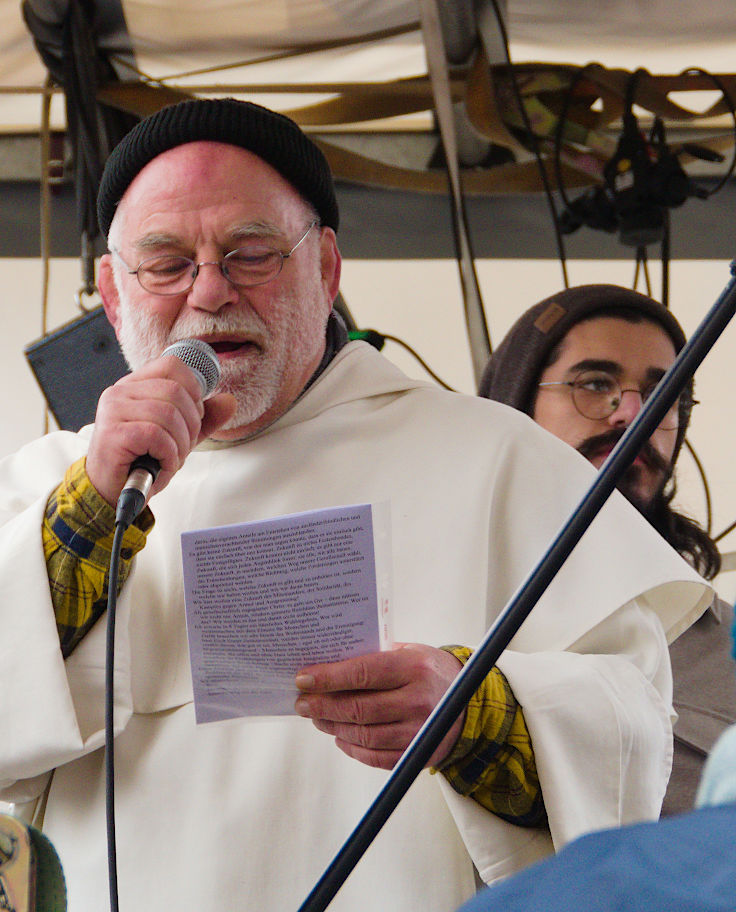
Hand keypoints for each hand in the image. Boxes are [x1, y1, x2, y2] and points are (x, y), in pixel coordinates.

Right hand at [86, 354, 235, 505]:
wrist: (113, 493)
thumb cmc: (143, 460)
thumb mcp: (179, 435)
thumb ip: (204, 418)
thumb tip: (230, 401)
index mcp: (135, 385)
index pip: (173, 366)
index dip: (193, 390)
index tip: (192, 417)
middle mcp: (120, 392)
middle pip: (176, 391)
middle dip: (191, 424)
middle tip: (181, 447)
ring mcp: (113, 411)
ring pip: (169, 414)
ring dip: (181, 444)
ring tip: (170, 459)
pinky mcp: (112, 433)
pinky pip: (157, 435)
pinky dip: (168, 455)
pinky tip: (160, 465)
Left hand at [294, 643, 464, 769]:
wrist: (468, 700)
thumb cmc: (428, 670)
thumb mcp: (407, 651)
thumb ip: (373, 656)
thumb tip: (326, 664)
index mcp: (414, 668)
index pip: (362, 673)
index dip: (328, 678)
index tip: (303, 679)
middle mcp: (419, 700)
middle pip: (359, 708)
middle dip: (323, 706)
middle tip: (303, 703)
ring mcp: (419, 731)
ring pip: (364, 735)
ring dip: (333, 727)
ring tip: (317, 718)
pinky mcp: (418, 754)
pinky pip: (377, 757)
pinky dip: (353, 749)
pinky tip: (339, 737)